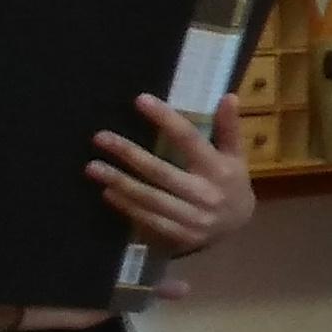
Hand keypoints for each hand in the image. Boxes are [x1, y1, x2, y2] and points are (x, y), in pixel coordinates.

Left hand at [91, 96, 253, 255]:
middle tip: (100, 137)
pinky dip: (126, 206)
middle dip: (129, 154)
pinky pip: (148, 219)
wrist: (239, 228)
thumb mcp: (236, 156)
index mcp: (219, 169)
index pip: (189, 139)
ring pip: (149, 197)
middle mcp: (205, 193)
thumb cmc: (231, 183)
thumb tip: (228, 96)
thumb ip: (229, 128)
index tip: (140, 100)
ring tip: (92, 167)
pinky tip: (107, 192)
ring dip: (119, 182)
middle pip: (161, 171)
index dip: (165, 119)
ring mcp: (192, 217)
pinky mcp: (180, 235)